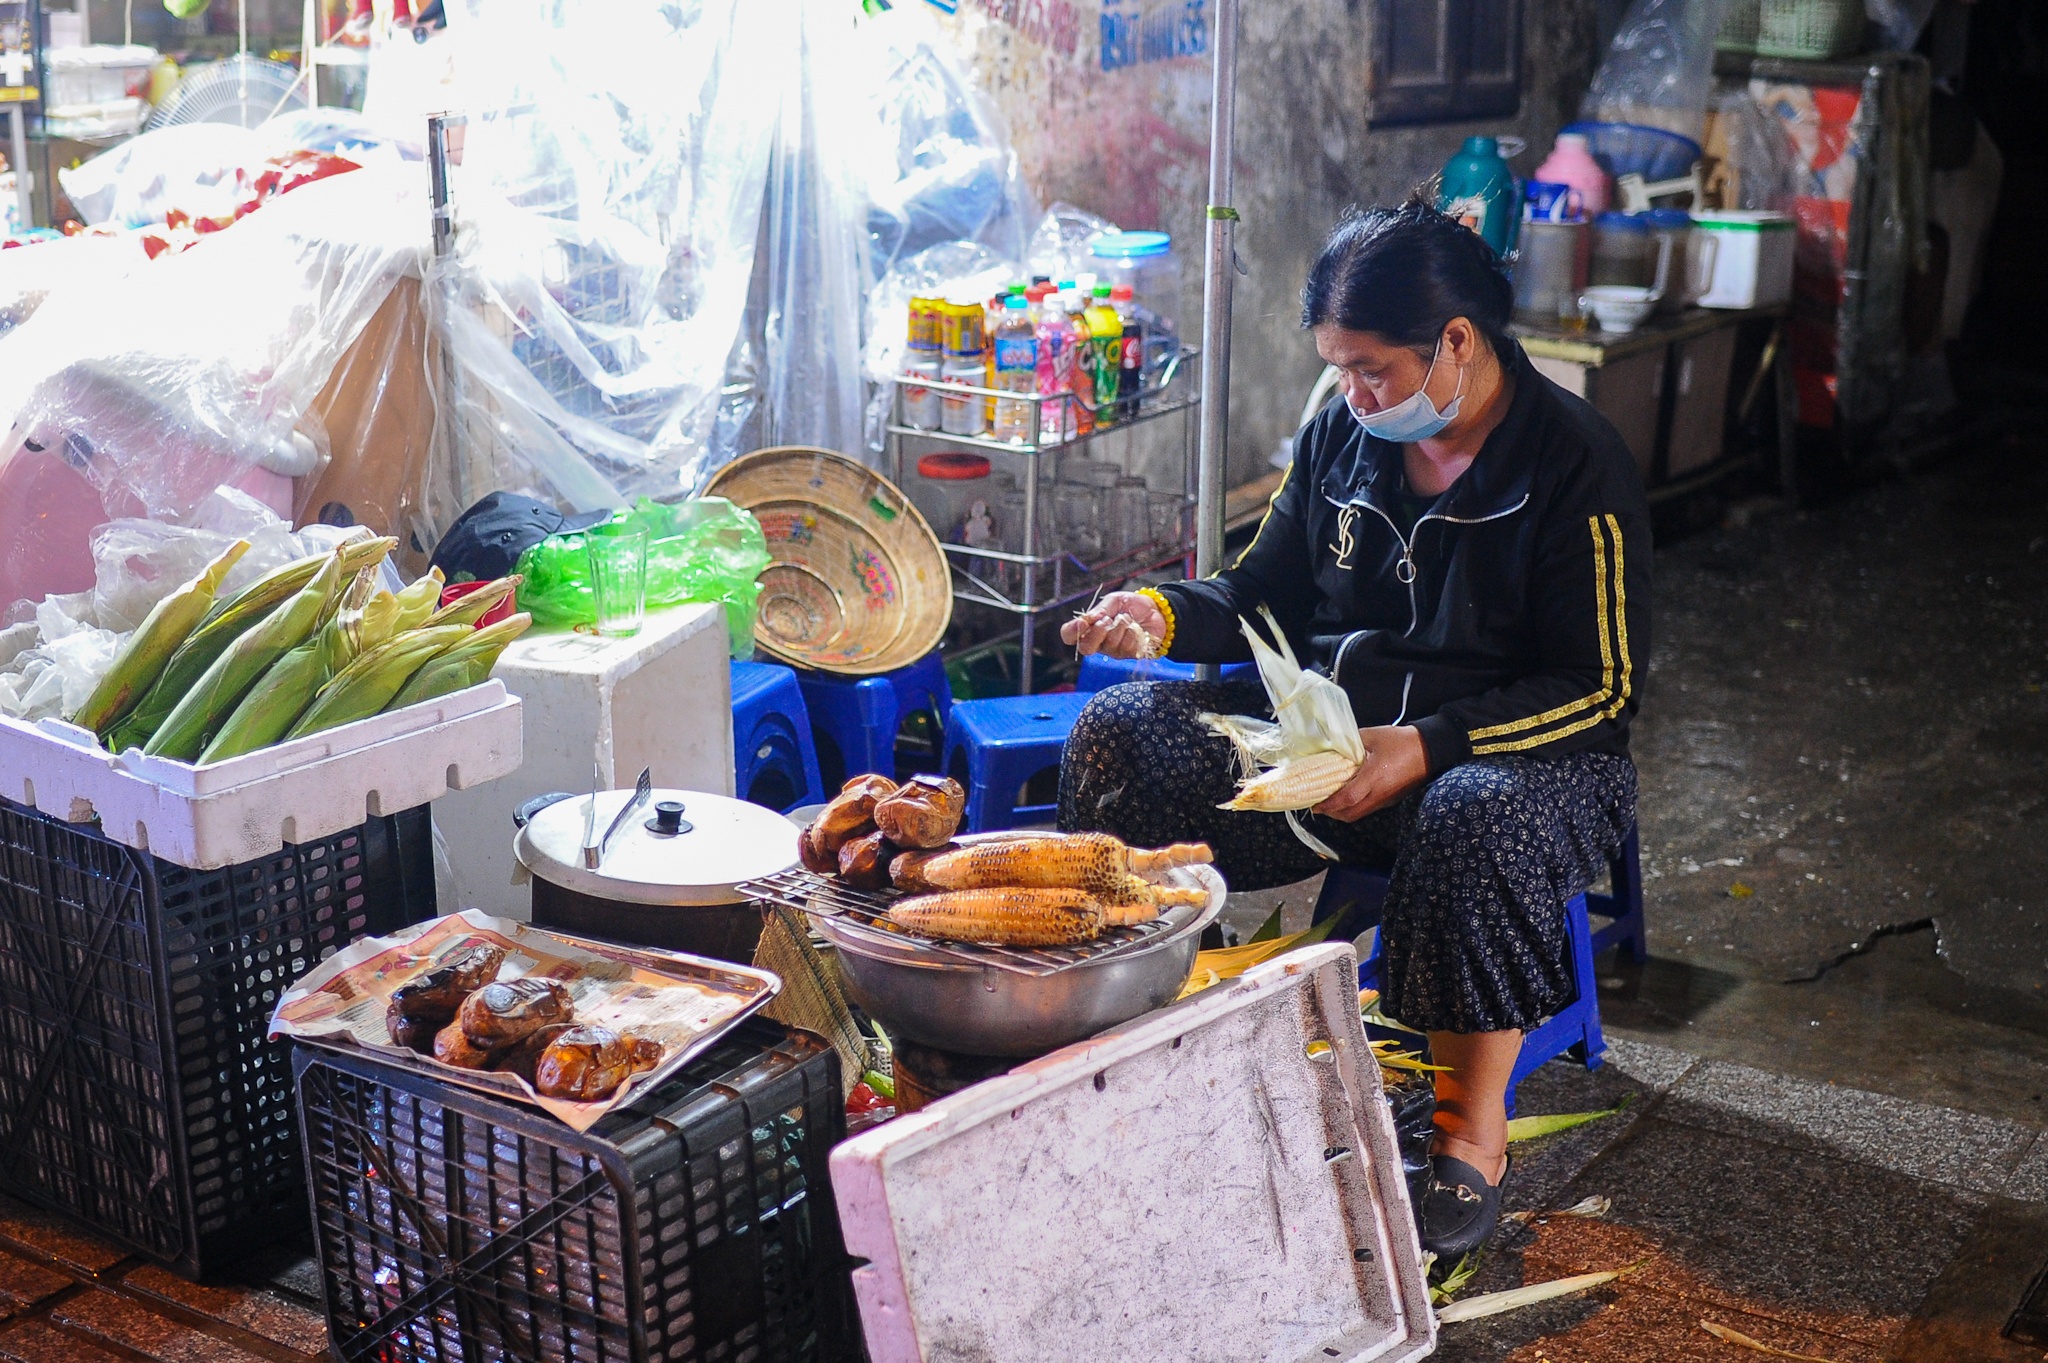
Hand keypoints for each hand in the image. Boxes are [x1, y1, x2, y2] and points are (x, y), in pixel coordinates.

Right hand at [1059, 590, 1165, 657]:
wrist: (1156, 610)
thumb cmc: (1131, 605)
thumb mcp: (1115, 601)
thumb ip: (1100, 610)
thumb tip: (1088, 619)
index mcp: (1089, 627)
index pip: (1069, 635)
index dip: (1072, 631)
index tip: (1083, 622)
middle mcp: (1098, 642)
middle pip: (1085, 648)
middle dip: (1097, 632)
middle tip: (1108, 620)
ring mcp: (1113, 650)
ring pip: (1110, 644)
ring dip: (1121, 626)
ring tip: (1128, 619)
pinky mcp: (1129, 655)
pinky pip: (1127, 646)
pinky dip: (1133, 632)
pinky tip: (1136, 628)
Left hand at [1313, 726, 1429, 821]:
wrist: (1430, 750)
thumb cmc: (1402, 742)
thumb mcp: (1373, 736)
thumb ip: (1351, 743)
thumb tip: (1334, 747)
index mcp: (1374, 777)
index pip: (1347, 799)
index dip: (1329, 805)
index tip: (1315, 805)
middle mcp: (1379, 793)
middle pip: (1350, 814)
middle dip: (1332, 813)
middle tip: (1319, 804)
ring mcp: (1386, 799)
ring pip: (1359, 814)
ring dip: (1343, 812)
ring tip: (1331, 801)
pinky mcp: (1391, 800)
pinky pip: (1368, 809)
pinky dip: (1355, 807)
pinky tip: (1349, 796)